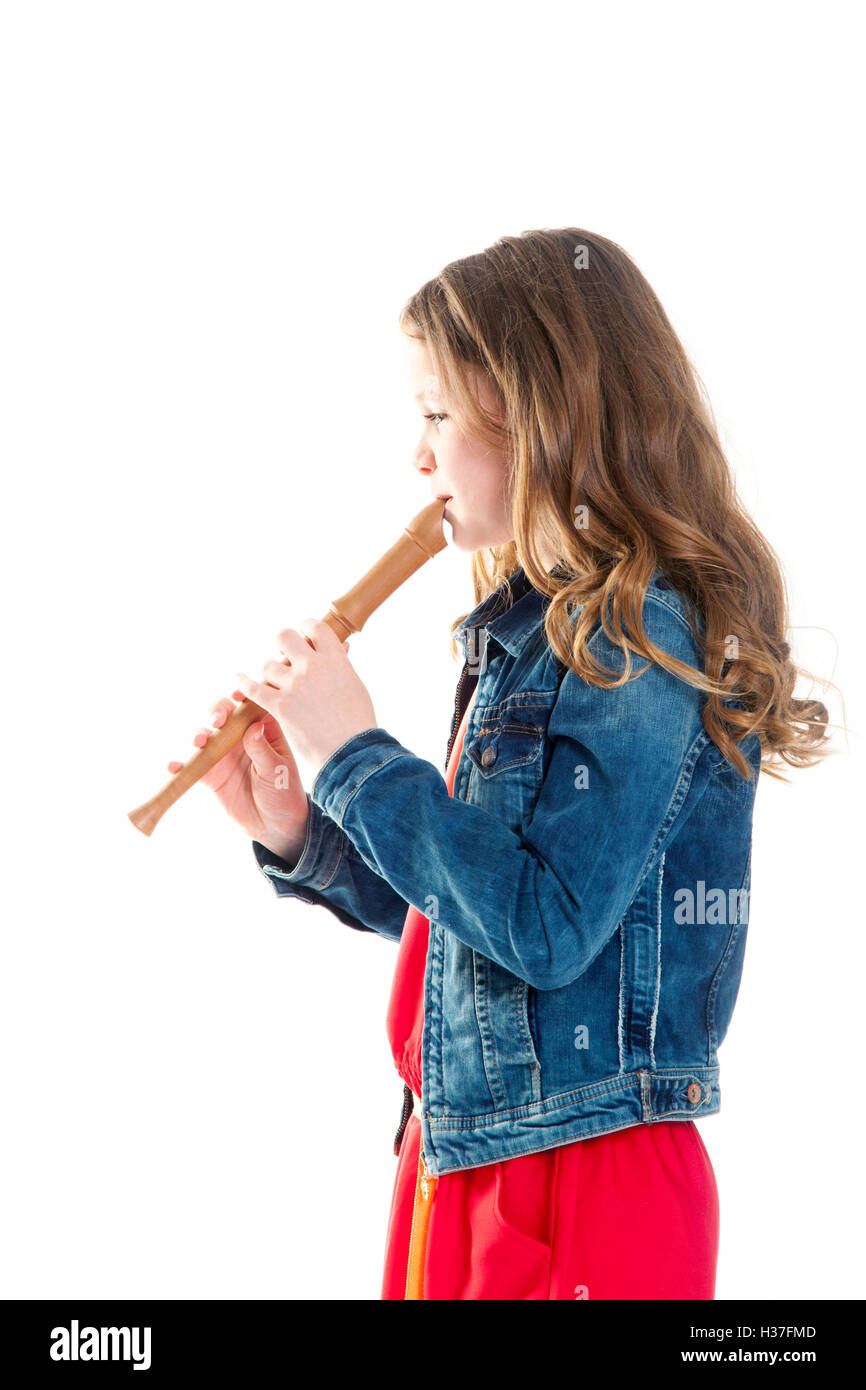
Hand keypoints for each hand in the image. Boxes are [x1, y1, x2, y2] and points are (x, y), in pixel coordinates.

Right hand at [167, 691, 310, 861]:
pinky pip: (193, 766)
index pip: (251, 706)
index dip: (243, 696)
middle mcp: (241, 737)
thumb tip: (254, 728)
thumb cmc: (284, 793)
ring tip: (199, 742)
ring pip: (206, 735)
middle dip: (217, 712)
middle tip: (217, 721)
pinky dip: (181, 765)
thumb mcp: (278, 771)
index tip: (237, 696)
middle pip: (224, 715)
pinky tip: (175, 767)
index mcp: (264, 730)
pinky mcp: (211, 774)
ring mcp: (224, 754)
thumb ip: (264, 750)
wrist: (274, 825)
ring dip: (199, 734)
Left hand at [233, 618, 377, 780]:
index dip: (306, 627)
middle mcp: (312, 666)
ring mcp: (294, 685)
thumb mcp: (355, 685)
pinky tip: (238, 680)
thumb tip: (342, 645)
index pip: (315, 627)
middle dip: (283, 645)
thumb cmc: (358, 721)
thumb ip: (342, 664)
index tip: (304, 634)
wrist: (351, 750)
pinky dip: (242, 684)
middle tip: (285, 656)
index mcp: (335, 659)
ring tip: (275, 683)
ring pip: (268, 665)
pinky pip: (252, 688)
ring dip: (270, 673)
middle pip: (285, 637)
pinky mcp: (279, 705)